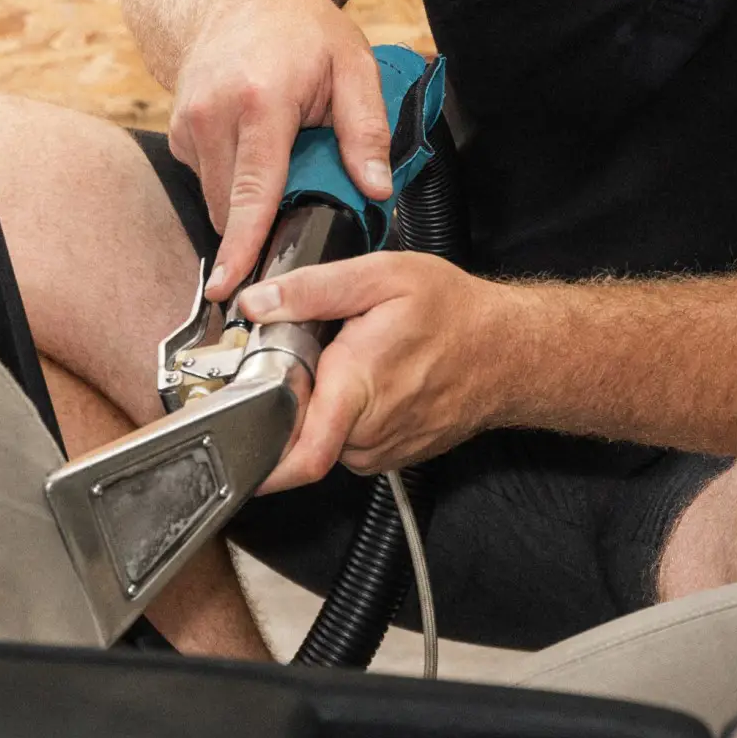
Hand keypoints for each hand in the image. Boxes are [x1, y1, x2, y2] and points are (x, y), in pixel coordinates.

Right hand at [160, 0, 393, 297]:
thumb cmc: (301, 26)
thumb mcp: (354, 65)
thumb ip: (368, 130)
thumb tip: (377, 190)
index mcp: (260, 100)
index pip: (253, 191)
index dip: (244, 244)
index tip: (232, 286)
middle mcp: (212, 114)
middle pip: (231, 206)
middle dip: (265, 225)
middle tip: (306, 205)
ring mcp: (188, 123)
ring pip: (217, 198)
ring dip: (251, 201)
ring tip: (287, 160)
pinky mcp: (178, 132)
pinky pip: (210, 179)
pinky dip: (236, 179)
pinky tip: (259, 149)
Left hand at [234, 252, 521, 489]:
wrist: (508, 352)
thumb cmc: (454, 313)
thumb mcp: (384, 276)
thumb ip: (313, 289)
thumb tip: (256, 303)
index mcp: (358, 388)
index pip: (301, 455)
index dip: (259, 461)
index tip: (228, 443)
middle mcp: (368, 431)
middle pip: (298, 434)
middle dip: (288, 401)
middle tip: (305, 359)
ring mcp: (381, 450)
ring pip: (322, 437)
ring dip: (319, 407)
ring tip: (346, 363)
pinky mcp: (391, 456)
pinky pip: (347, 441)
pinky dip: (344, 415)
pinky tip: (368, 380)